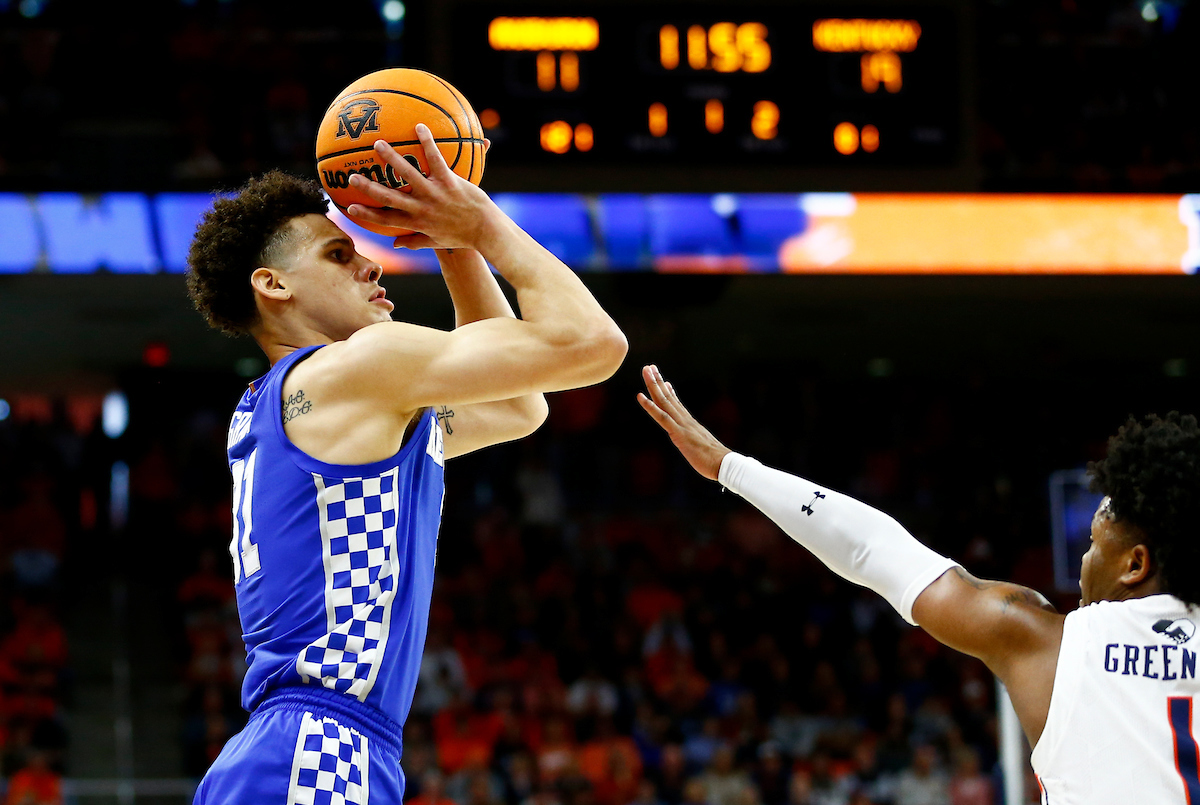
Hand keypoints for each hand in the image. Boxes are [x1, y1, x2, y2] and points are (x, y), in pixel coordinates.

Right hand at [346, 124, 501, 250]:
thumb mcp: (436, 242)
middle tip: (352, 176)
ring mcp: (435, 194)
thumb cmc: (462, 236)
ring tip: (378, 144)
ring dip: (392, 159)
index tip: (349, 207)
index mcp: (417, 223)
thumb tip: (394, 244)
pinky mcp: (450, 181)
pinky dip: (428, 142)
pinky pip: (436, 159)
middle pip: (390, 198)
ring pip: (409, 174)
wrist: (486, 230)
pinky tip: (419, 126)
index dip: (367, 215)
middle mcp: (422, 209)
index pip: (386, 220)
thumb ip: (415, 241)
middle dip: (369, 188)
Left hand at [637, 364, 730, 480]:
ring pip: (664, 401)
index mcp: (689, 423)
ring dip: (653, 385)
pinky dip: (649, 406)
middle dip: (658, 381)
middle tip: (649, 367)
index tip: (663, 380)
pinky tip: (640, 396)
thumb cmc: (714, 460)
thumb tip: (697, 443)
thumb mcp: (702, 447)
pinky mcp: (678, 433)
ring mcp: (681, 424)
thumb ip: (696, 442)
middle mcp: (685, 420)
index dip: (668, 391)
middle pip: (668, 397)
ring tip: (646, 370)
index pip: (676, 404)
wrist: (723, 463)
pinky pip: (661, 417)